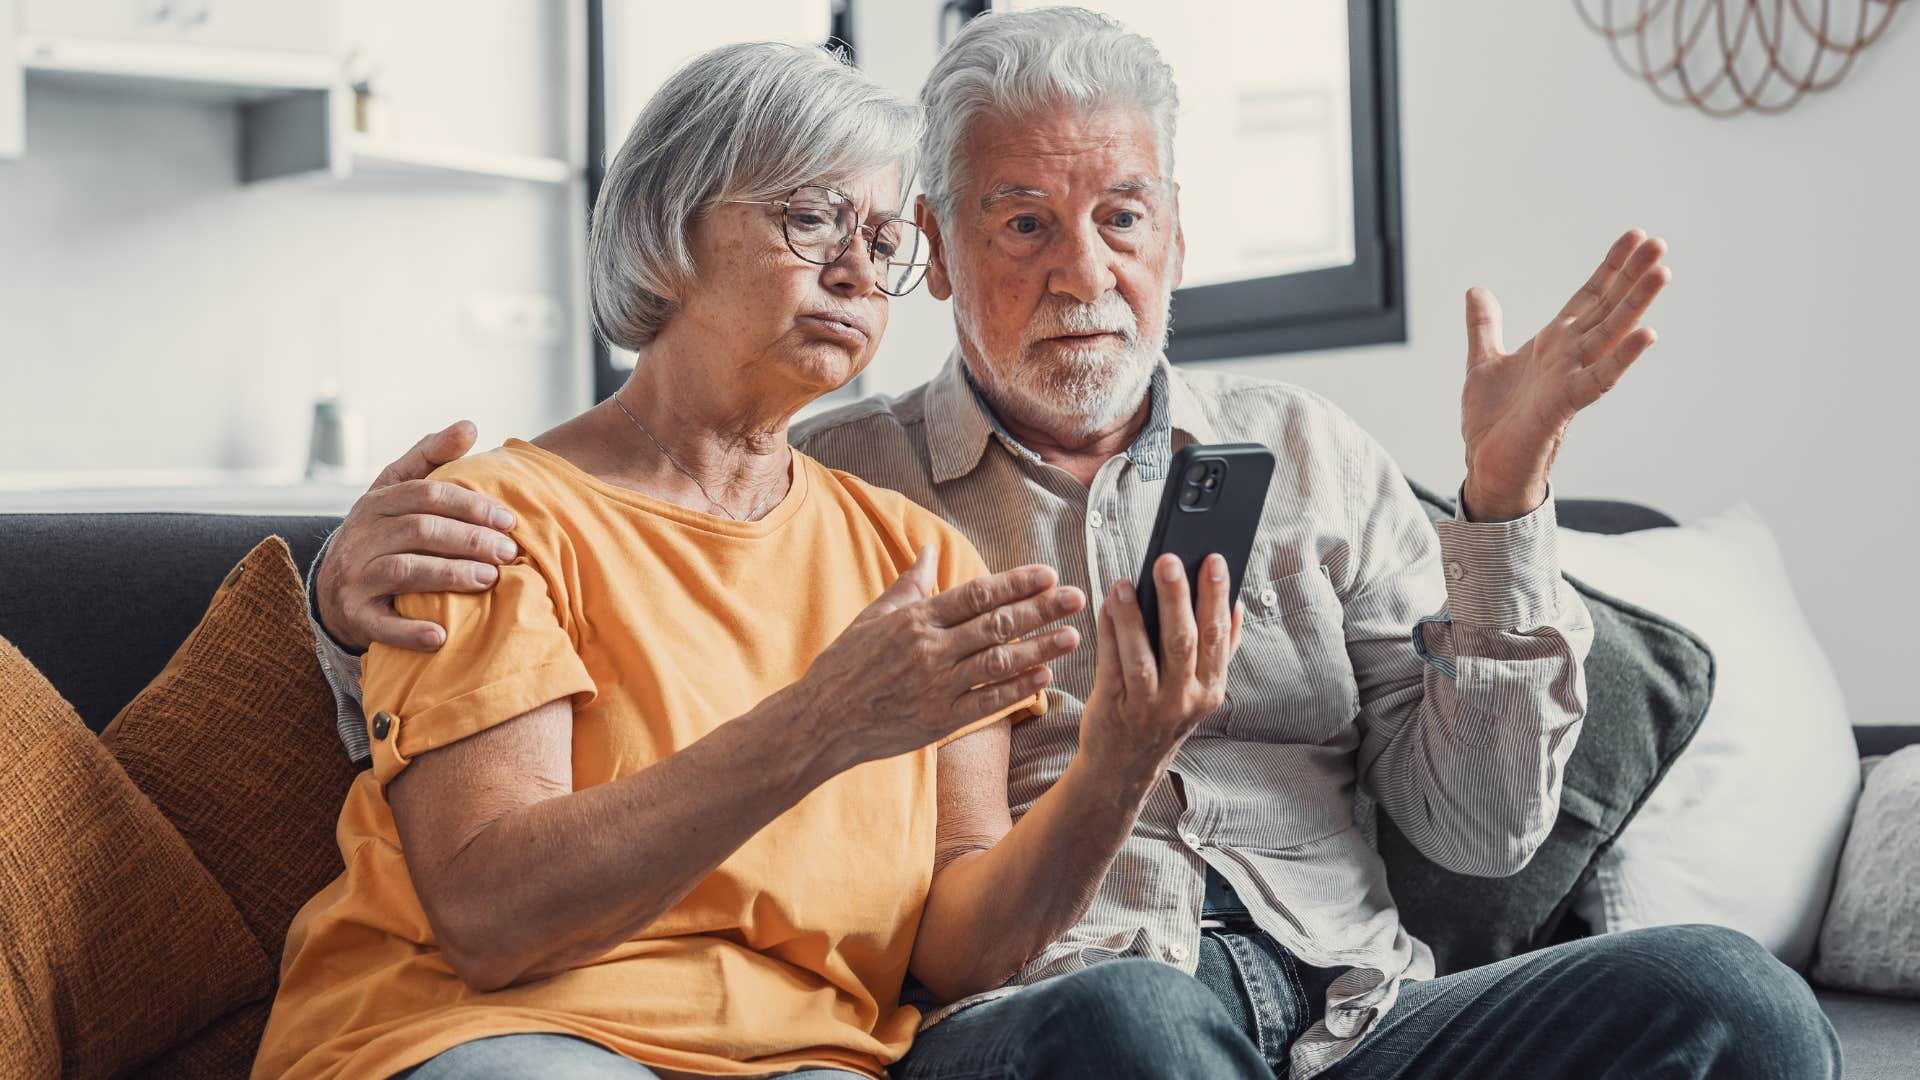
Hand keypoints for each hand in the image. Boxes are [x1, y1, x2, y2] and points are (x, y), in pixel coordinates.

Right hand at [317, 420, 519, 651]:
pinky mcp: (354, 615)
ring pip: (404, 571)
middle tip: (508, 551)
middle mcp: (362, 536)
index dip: (470, 505)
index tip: (508, 519)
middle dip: (469, 540)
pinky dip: (410, 631)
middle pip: (420, 531)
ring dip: (451, 575)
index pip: (427, 494)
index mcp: (377, 502)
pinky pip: (381, 624)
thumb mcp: (396, 490)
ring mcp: (355, 577)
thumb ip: (431, 457)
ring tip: (490, 579)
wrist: (334, 589)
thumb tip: (470, 425)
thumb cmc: (382, 533)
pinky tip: (441, 635)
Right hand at [794, 547, 1085, 765]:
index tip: (1048, 574)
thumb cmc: (847, 665)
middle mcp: (930, 648)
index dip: (1015, 583)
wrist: (822, 720)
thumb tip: (929, 550)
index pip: (976, 594)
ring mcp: (936, 685)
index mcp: (916, 618)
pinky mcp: (939, 720)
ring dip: (1039, 648)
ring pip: (998, 662)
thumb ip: (910, 584)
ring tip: (1072, 636)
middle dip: (1041, 609)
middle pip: (996, 624)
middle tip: (1076, 597)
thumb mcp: (874, 616)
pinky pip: (987, 701)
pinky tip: (1044, 677)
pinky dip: (1017, 689)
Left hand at [1079, 553, 1241, 785]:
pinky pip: (1111, 664)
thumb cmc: (1164, 719)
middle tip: (1169, 560)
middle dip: (1177, 598)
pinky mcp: (1114, 707)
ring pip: (1143, 655)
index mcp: (1210, 689)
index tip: (1214, 560)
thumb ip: (1222, 651)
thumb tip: (1237, 606)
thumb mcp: (1201, 692)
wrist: (1124, 768)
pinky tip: (1107, 606)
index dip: (1216, 597)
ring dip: (1134, 616)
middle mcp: (1183, 699)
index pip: (1217, 636)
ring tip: (1125, 582)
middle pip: (1183, 641)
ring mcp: (1148, 706)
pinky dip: (1109, 633)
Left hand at [1460, 229, 1670, 520]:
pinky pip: (1599, 378)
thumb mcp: (1483, 362)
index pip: (1590, 297)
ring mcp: (1570, 378)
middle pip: (1608, 308)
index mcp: (1554, 343)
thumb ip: (1485, 326)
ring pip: (1611, 335)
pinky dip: (1622, 357)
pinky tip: (1646, 334)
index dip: (1610, 267)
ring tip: (1661, 272)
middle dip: (1631, 275)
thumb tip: (1477, 289)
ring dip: (1636, 305)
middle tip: (1659, 242)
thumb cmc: (1493, 421)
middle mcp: (1569, 356)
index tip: (1633, 236)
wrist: (1485, 465)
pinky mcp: (1564, 405)